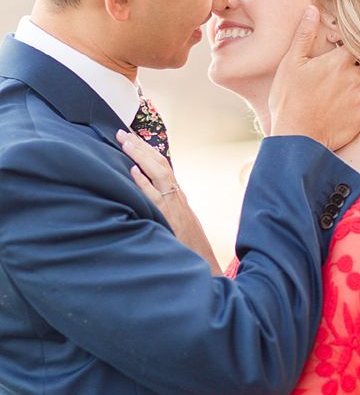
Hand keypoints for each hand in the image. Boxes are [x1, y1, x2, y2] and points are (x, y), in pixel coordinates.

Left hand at [118, 130, 223, 275]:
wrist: (203, 262)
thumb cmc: (188, 244)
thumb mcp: (177, 220)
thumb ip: (163, 205)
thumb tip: (144, 194)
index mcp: (177, 195)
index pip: (162, 165)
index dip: (147, 150)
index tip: (132, 138)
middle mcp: (176, 195)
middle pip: (160, 163)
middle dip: (140, 146)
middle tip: (122, 133)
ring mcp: (172, 204)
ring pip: (158, 173)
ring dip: (140, 156)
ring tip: (125, 142)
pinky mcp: (168, 216)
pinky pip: (154, 196)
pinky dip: (143, 182)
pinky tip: (132, 171)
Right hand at [269, 6, 359, 148]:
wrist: (296, 137)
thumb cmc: (289, 99)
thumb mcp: (291, 63)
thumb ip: (304, 35)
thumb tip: (312, 10)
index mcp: (339, 61)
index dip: (356, 45)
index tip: (349, 49)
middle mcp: (355, 77)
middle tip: (354, 67)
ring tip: (356, 84)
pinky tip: (359, 101)